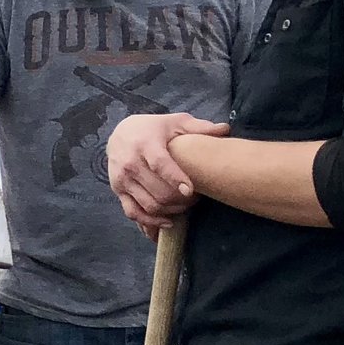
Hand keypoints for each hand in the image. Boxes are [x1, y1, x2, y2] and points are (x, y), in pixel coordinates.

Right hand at [108, 112, 223, 234]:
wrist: (119, 134)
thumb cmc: (153, 128)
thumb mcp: (175, 122)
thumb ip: (199, 127)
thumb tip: (225, 129)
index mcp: (145, 145)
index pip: (160, 164)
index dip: (175, 179)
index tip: (190, 191)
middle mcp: (130, 164)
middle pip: (157, 191)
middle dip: (180, 200)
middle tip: (197, 199)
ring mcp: (122, 180)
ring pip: (148, 205)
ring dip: (170, 211)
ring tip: (185, 207)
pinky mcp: (118, 191)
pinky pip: (133, 212)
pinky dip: (150, 221)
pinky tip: (167, 222)